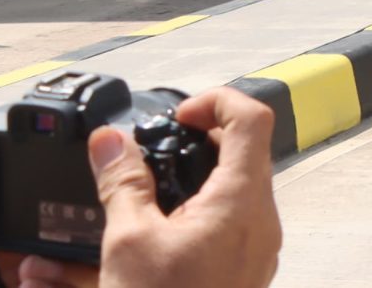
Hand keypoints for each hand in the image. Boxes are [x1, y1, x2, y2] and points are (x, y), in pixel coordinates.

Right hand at [21, 88, 281, 287]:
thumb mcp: (128, 242)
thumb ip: (123, 183)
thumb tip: (111, 141)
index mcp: (242, 201)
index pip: (252, 117)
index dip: (216, 100)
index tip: (178, 113)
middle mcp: (259, 223)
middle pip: (240, 157)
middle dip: (191, 148)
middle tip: (152, 153)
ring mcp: (254, 252)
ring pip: (224, 200)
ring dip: (178, 193)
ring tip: (130, 203)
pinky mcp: (239, 276)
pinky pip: (215, 236)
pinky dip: (180, 228)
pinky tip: (133, 247)